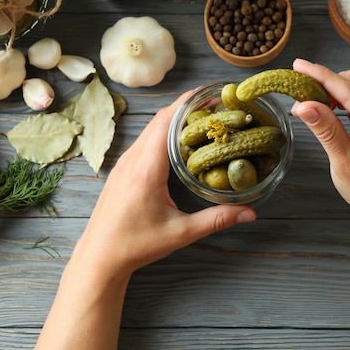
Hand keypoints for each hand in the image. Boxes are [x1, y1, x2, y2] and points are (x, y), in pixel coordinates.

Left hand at [75, 92, 255, 280]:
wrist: (99, 257)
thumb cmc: (136, 245)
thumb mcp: (180, 232)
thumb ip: (216, 219)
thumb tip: (250, 213)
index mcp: (146, 167)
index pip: (167, 120)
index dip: (189, 102)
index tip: (212, 93)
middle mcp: (133, 158)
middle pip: (161, 118)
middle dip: (188, 106)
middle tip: (216, 104)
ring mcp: (125, 162)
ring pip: (151, 127)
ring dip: (175, 117)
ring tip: (202, 118)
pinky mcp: (123, 169)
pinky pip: (145, 139)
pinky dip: (164, 131)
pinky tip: (180, 141)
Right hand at [290, 59, 349, 227]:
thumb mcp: (344, 165)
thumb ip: (326, 131)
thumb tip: (302, 104)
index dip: (322, 76)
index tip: (299, 65)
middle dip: (325, 82)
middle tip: (297, 90)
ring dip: (333, 90)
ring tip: (309, 101)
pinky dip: (343, 98)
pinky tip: (327, 107)